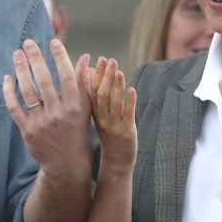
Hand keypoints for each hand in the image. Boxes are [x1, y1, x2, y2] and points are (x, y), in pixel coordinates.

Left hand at [2, 39, 91, 179]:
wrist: (66, 163)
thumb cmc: (78, 130)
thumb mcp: (86, 108)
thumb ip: (83, 82)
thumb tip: (86, 57)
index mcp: (76, 106)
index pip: (66, 76)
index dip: (60, 57)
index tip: (53, 41)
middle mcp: (59, 113)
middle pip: (44, 80)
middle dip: (35, 58)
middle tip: (28, 42)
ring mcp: (42, 122)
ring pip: (28, 91)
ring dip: (21, 70)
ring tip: (17, 54)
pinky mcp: (27, 130)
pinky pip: (14, 107)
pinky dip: (9, 91)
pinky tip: (8, 78)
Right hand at [89, 56, 136, 174]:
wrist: (116, 162)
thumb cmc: (108, 134)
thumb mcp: (97, 114)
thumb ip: (94, 94)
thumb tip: (89, 71)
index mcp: (94, 113)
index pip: (91, 91)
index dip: (95, 74)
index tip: (98, 59)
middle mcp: (102, 118)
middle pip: (102, 94)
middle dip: (105, 76)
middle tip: (109, 60)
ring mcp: (114, 125)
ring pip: (114, 103)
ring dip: (117, 86)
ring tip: (119, 72)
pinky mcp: (127, 131)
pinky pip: (128, 115)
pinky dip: (130, 102)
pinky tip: (132, 90)